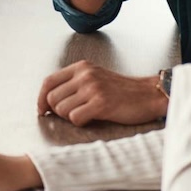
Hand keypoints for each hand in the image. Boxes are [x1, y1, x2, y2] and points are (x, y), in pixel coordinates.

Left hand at [37, 60, 166, 125]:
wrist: (149, 95)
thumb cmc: (121, 91)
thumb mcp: (95, 78)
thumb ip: (73, 84)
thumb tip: (47, 102)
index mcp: (80, 67)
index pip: (48, 82)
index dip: (40, 98)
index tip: (41, 110)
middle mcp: (84, 75)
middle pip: (52, 98)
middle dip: (58, 111)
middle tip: (73, 114)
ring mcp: (92, 88)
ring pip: (62, 110)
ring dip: (71, 117)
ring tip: (87, 114)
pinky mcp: (101, 103)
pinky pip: (75, 118)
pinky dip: (81, 123)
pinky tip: (94, 118)